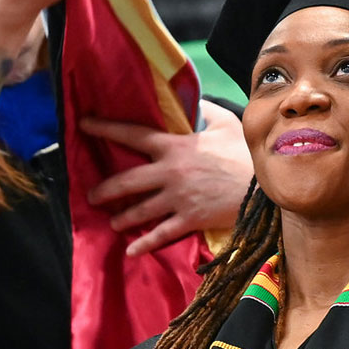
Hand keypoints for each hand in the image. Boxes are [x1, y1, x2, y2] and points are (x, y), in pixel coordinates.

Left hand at [82, 107, 252, 255]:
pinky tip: (131, 250)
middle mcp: (170, 173)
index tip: (83, 124)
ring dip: (122, 216)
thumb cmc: (246, 152)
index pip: (133, 134)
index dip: (106, 128)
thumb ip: (206, 110)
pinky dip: (144, 244)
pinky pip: (162, 234)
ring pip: (140, 210)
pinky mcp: (189, 219)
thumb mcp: (226, 124)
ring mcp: (178, 198)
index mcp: (175, 146)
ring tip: (112, 221)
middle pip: (127, 181)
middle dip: (105, 189)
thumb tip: (194, 98)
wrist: (265, 184)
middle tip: (91, 195)